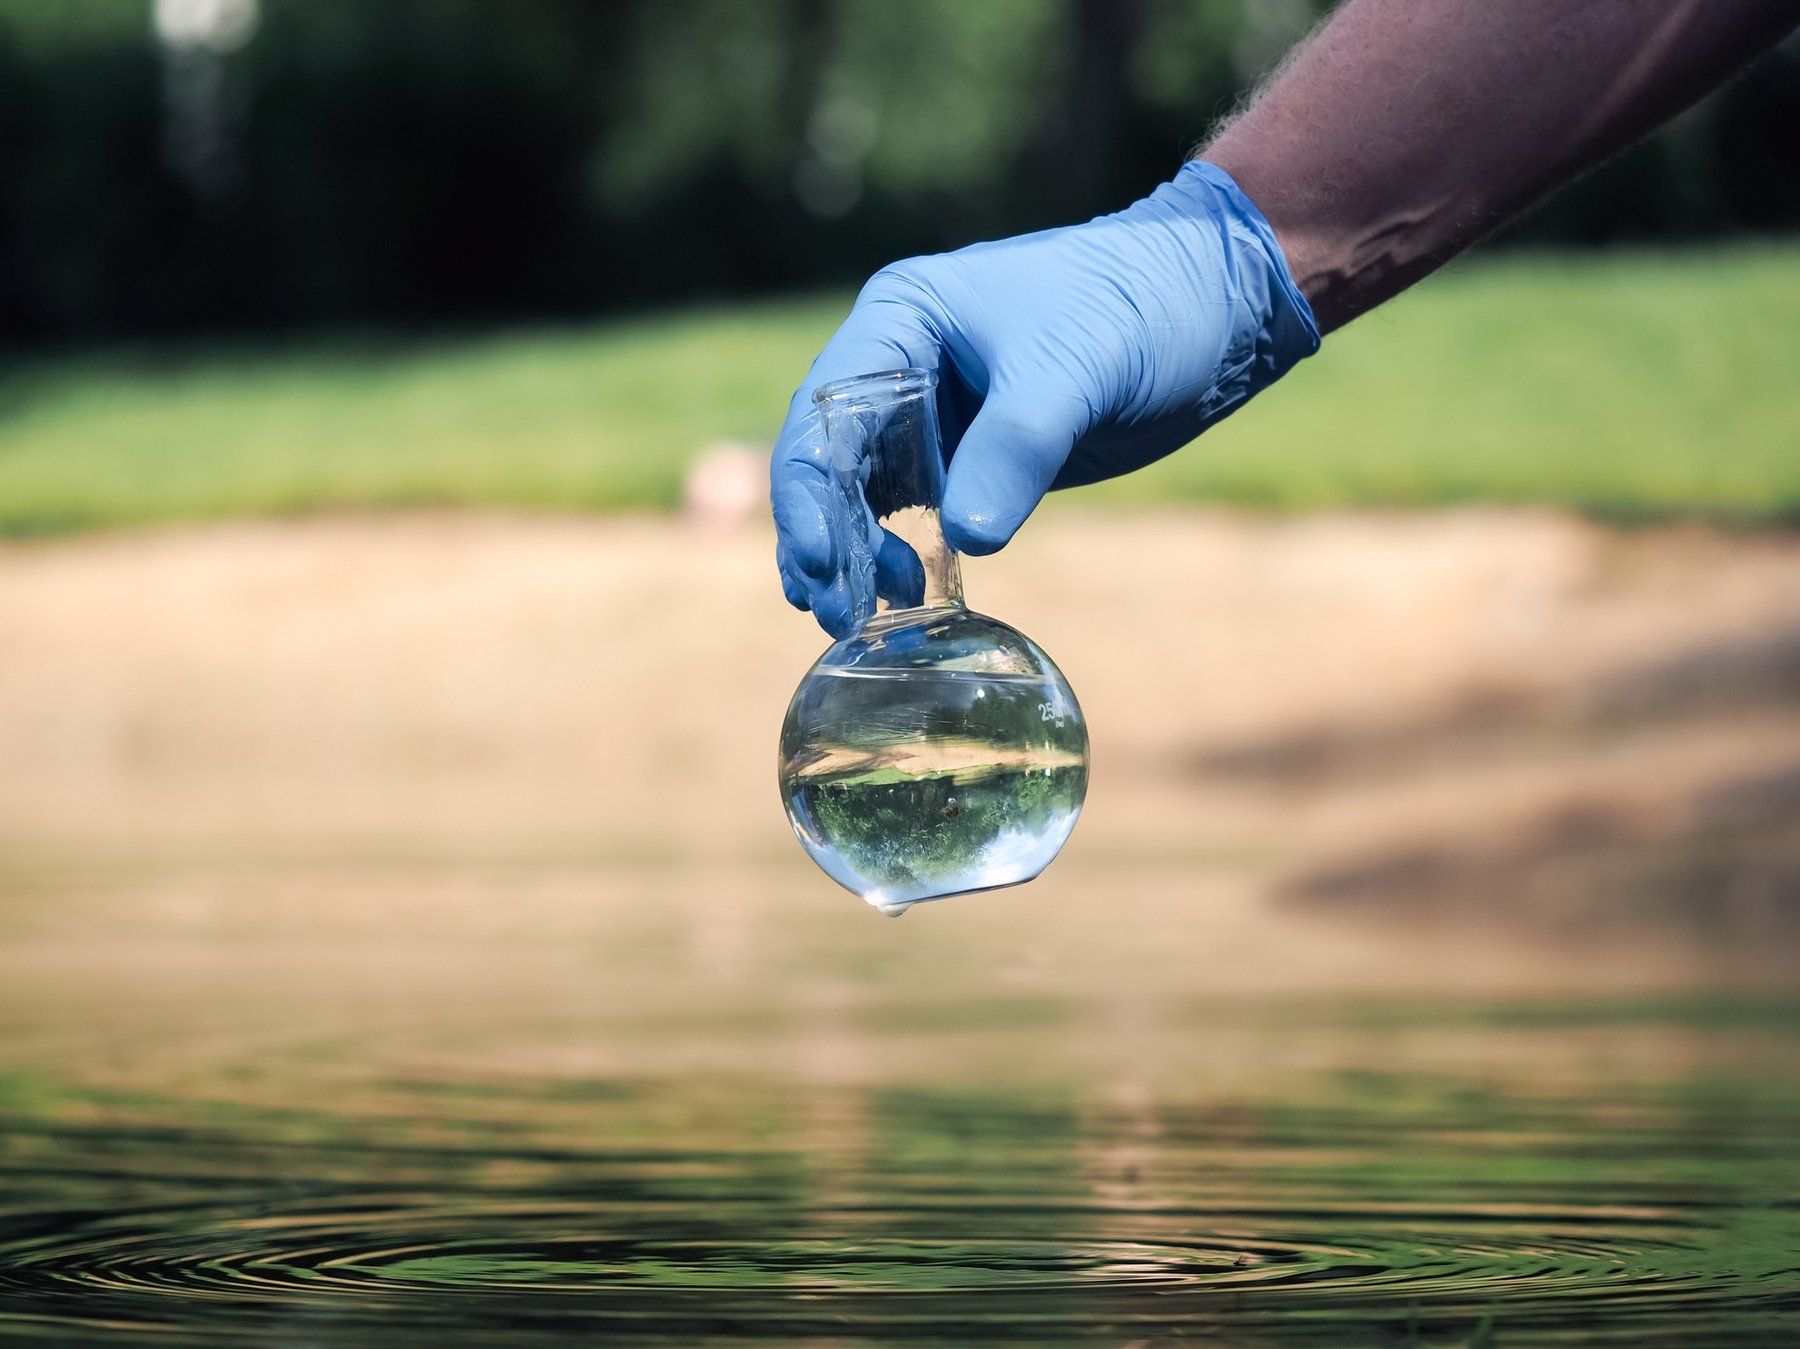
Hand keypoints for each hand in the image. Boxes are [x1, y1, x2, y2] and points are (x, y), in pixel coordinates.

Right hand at [771, 160, 1319, 636]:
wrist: (1213, 306)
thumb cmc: (1141, 307)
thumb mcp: (1078, 370)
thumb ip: (1017, 447)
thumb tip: (967, 538)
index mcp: (903, 319)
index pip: (825, 412)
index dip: (810, 491)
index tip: (821, 561)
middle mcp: (902, 365)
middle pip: (829, 461)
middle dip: (824, 538)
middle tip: (833, 614)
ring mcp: (934, 414)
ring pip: (863, 495)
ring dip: (853, 557)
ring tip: (856, 622)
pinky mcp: (973, 456)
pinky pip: (915, 514)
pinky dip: (900, 557)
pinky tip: (903, 602)